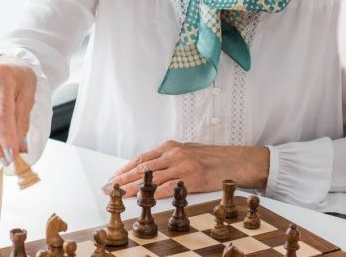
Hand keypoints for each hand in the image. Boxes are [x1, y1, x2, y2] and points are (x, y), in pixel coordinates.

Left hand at [106, 141, 269, 197]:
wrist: (237, 161)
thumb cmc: (213, 158)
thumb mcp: (187, 152)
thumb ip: (168, 160)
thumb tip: (148, 171)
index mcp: (172, 147)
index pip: (142, 158)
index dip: (125, 169)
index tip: (112, 178)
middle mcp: (175, 154)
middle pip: (142, 168)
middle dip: (123, 179)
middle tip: (108, 188)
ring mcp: (183, 166)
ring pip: (151, 178)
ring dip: (133, 188)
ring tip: (120, 194)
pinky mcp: (192, 178)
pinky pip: (169, 187)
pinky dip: (154, 193)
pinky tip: (144, 198)